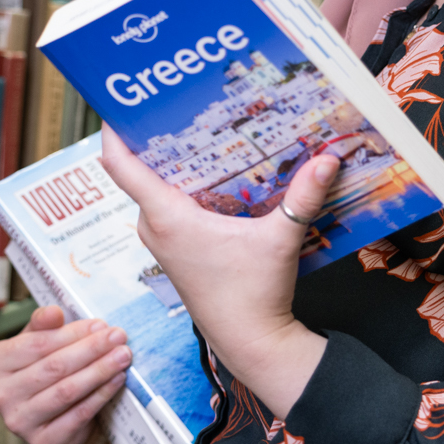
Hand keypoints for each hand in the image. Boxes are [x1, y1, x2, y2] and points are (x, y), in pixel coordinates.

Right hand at [0, 306, 131, 443]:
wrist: (51, 418)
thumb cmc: (43, 373)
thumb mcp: (36, 344)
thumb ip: (42, 326)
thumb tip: (54, 313)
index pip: (37, 344)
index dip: (72, 333)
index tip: (99, 324)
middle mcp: (1, 394)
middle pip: (54, 367)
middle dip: (91, 349)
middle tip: (118, 336)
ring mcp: (20, 421)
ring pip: (67, 390)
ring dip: (100, 370)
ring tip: (122, 355)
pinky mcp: (43, 440)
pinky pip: (79, 414)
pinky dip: (101, 394)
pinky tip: (116, 379)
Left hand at [96, 129, 333, 419]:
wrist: (249, 342)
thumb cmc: (254, 294)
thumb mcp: (281, 238)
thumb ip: (304, 196)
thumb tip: (329, 158)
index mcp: (167, 216)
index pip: (120, 165)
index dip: (114, 130)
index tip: (119, 102)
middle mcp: (155, 227)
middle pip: (140, 172)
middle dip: (156, 139)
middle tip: (177, 105)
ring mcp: (163, 242)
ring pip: (156, 191)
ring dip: (173, 167)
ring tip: (199, 133)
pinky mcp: (176, 252)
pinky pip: (168, 209)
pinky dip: (184, 189)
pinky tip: (213, 176)